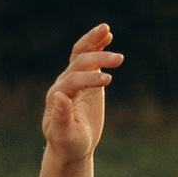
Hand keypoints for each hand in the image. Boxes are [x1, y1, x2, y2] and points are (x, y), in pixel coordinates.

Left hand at [41, 22, 119, 163]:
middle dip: (99, 60)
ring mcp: (74, 78)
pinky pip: (89, 56)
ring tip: (108, 31)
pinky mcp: (85, 77)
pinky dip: (97, 44)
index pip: (73, 81)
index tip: (108, 80)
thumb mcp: (65, 135)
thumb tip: (61, 95)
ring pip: (81, 54)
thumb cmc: (69, 144)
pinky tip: (107, 34)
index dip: (90, 79)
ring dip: (94, 42)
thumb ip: (61, 117)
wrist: (72, 145)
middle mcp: (63, 83)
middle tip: (120, 59)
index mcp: (57, 96)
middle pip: (79, 63)